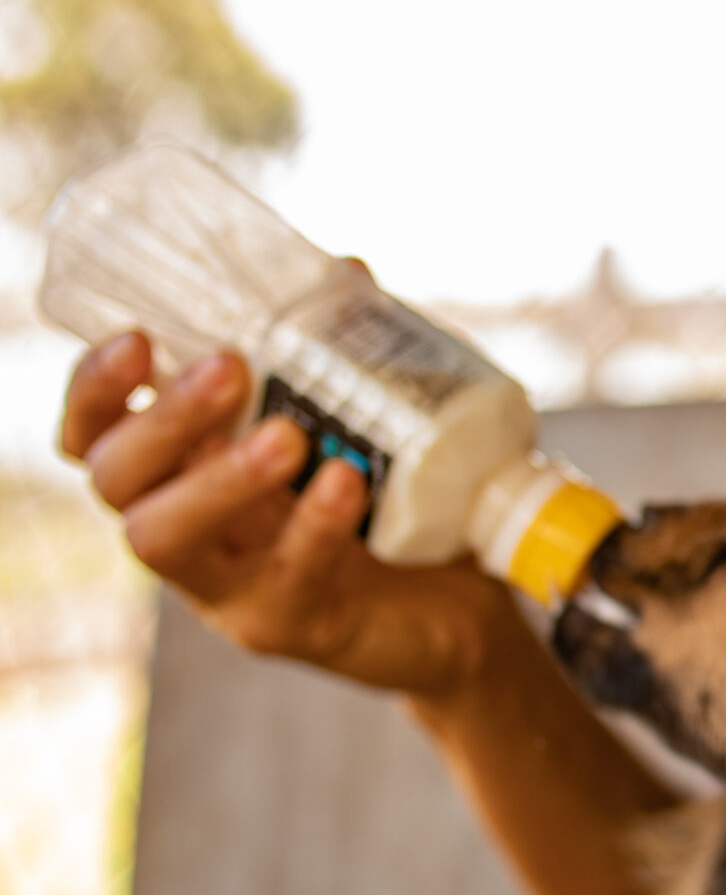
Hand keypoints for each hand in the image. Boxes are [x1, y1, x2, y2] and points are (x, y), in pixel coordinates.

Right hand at [59, 333, 508, 696]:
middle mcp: (189, 527)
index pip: (96, 434)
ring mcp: (227, 585)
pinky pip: (281, 580)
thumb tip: (342, 269)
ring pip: (167, 539)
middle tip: (229, 370)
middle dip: (161, 419)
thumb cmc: (392, 505)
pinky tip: (344, 486)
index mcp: (185, 471)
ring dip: (218, 479)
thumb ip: (338, 353)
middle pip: (116, 479)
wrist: (460, 605)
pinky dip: (312, 528)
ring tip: (287, 435)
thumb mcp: (360, 423)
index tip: (136, 338)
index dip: (96, 390)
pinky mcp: (286, 625)